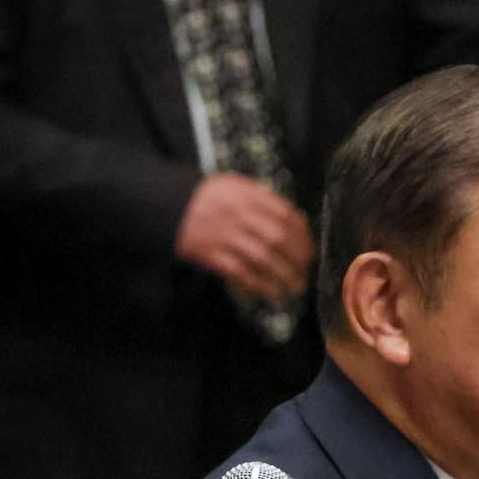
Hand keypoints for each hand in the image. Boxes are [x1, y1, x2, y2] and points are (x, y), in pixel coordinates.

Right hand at [174, 173, 312, 306]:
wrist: (170, 205)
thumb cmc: (207, 197)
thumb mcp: (234, 185)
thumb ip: (262, 198)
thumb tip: (295, 221)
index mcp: (248, 195)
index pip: (285, 215)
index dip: (303, 236)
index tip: (309, 250)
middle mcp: (239, 215)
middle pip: (278, 238)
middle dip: (298, 258)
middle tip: (306, 271)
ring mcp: (225, 235)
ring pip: (263, 258)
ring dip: (284, 275)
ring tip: (296, 287)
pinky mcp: (212, 254)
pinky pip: (241, 272)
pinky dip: (260, 284)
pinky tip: (273, 292)